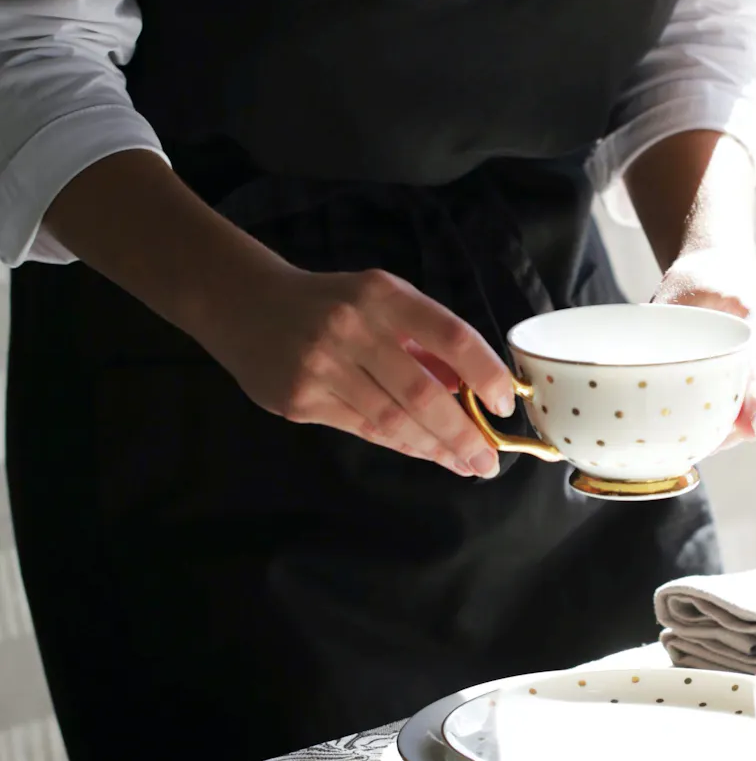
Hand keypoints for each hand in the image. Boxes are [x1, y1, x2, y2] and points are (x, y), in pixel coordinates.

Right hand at [195, 263, 519, 477]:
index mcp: (383, 295)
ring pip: (392, 419)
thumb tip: (472, 388)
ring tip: (465, 464)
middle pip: (422, 392)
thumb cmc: (332, 302)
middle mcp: (353, 328)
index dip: (484, 373)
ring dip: (434, 448)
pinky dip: (399, 444)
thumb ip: (423, 337)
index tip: (504, 405)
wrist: (245, 304)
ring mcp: (321, 366)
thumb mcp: (382, 299)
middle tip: (489, 460)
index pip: (450, 336)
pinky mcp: (299, 399)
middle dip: (462, 432)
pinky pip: (362, 428)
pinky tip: (424, 453)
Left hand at [651, 248, 755, 445]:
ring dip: (748, 419)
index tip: (749, 427)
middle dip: (745, 415)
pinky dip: (749, 415)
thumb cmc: (692, 283)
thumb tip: (631, 371)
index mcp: (754, 307)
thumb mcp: (672, 297)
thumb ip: (660, 331)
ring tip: (710, 440)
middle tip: (709, 442)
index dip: (754, 392)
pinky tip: (719, 429)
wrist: (718, 270)